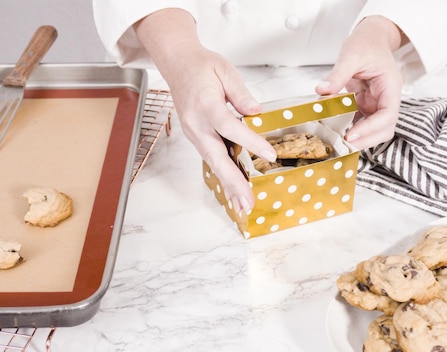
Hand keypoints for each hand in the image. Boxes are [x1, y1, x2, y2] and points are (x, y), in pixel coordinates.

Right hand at [134, 9, 275, 212]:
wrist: (176, 64)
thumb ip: (241, 93)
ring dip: (228, 185)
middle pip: (216, 156)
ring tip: (242, 204)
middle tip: (248, 201)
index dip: (250, 142)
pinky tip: (232, 192)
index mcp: (205, 104)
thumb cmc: (202, 65)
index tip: (270, 154)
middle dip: (233, 181)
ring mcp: (193, 132)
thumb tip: (256, 113)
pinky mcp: (195, 136)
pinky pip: (210, 159)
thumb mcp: (225, 71)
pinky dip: (222, 176)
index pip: (229, 127)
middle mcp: (196, 123)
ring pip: (212, 162)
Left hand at [315, 16, 406, 148]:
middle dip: (367, 139)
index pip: (387, 115)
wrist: (370, 39)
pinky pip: (359, 122)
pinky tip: (335, 132)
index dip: (371, 128)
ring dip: (359, 138)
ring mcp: (376, 104)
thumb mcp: (351, 55)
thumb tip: (322, 90)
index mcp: (390, 86)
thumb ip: (338, 74)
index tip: (352, 135)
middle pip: (385, 128)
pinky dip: (349, 129)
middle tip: (345, 145)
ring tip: (338, 141)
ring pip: (374, 130)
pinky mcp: (365, 105)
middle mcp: (386, 98)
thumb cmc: (366, 44)